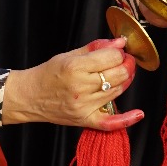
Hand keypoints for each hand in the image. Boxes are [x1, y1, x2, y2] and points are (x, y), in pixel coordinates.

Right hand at [2, 38, 142, 130]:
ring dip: (124, 81)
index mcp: (75, 68)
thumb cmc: (47, 74)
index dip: (119, 52)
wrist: (28, 96)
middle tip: (122, 62)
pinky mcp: (84, 119)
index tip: (116, 51)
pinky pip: (110, 123)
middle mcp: (81, 87)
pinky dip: (126, 119)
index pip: (112, 57)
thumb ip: (95, 48)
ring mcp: (83, 105)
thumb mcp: (68, 55)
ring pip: (118, 91)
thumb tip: (119, 42)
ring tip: (119, 75)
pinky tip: (138, 113)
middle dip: (125, 65)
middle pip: (119, 74)